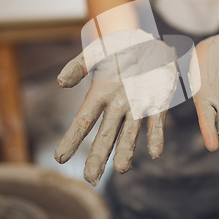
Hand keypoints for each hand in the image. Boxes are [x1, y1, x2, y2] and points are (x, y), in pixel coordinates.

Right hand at [55, 30, 177, 185]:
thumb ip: (79, 65)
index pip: (83, 121)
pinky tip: (156, 153)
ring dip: (126, 151)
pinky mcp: (158, 104)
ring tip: (123, 169)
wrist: (149, 40)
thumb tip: (60, 83)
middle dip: (98, 157)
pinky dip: (156, 137)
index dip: (71, 139)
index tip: (59, 158)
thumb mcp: (98, 51)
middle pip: (105, 135)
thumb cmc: (121, 46)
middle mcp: (117, 106)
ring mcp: (138, 107)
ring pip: (130, 134)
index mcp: (100, 94)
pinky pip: (156, 123)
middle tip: (91, 178)